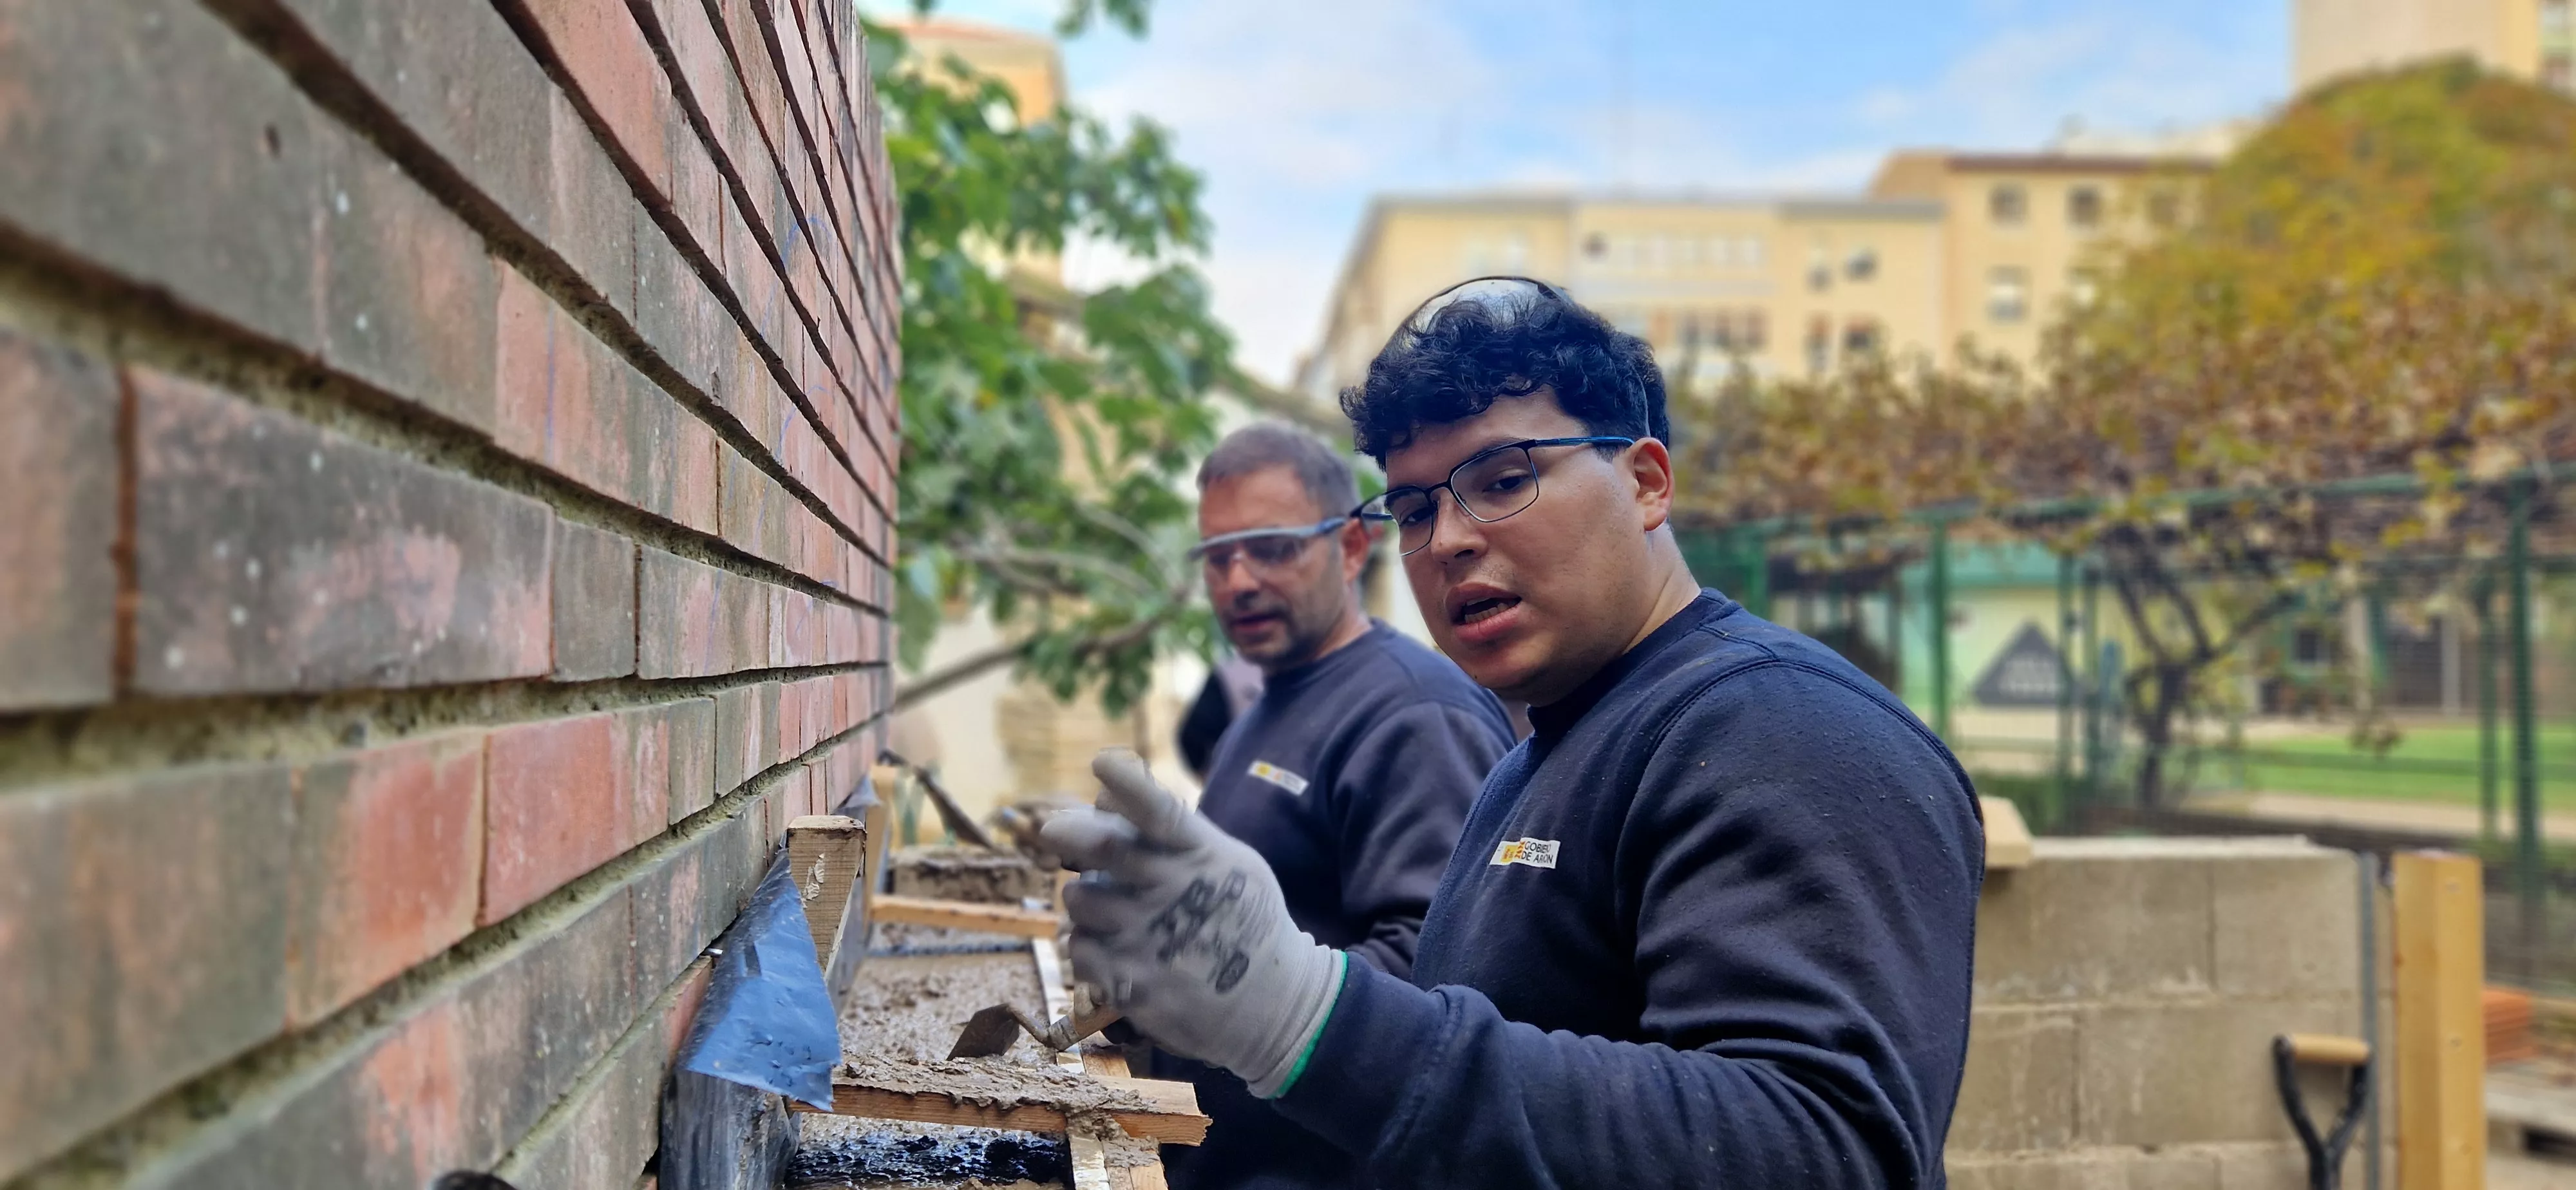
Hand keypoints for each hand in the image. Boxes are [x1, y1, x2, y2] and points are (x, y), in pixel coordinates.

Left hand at [1041, 749, 1343, 1096]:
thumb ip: (1178, 830)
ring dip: (1084, 900)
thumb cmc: (1245, 921)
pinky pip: (1079, 949)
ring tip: (1110, 910)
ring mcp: (1151, 938)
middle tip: (1052, 831)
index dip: (1127, 783)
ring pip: (1081, 899)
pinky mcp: (1132, 982)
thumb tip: (1106, 796)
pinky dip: (1087, 946)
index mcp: (1202, 856)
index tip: (1101, 763)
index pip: (1161, 811)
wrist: (1272, 1004)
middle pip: (1104, 848)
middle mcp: (1174, 891)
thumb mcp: (1231, 863)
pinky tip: (1113, 950)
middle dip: (1068, 832)